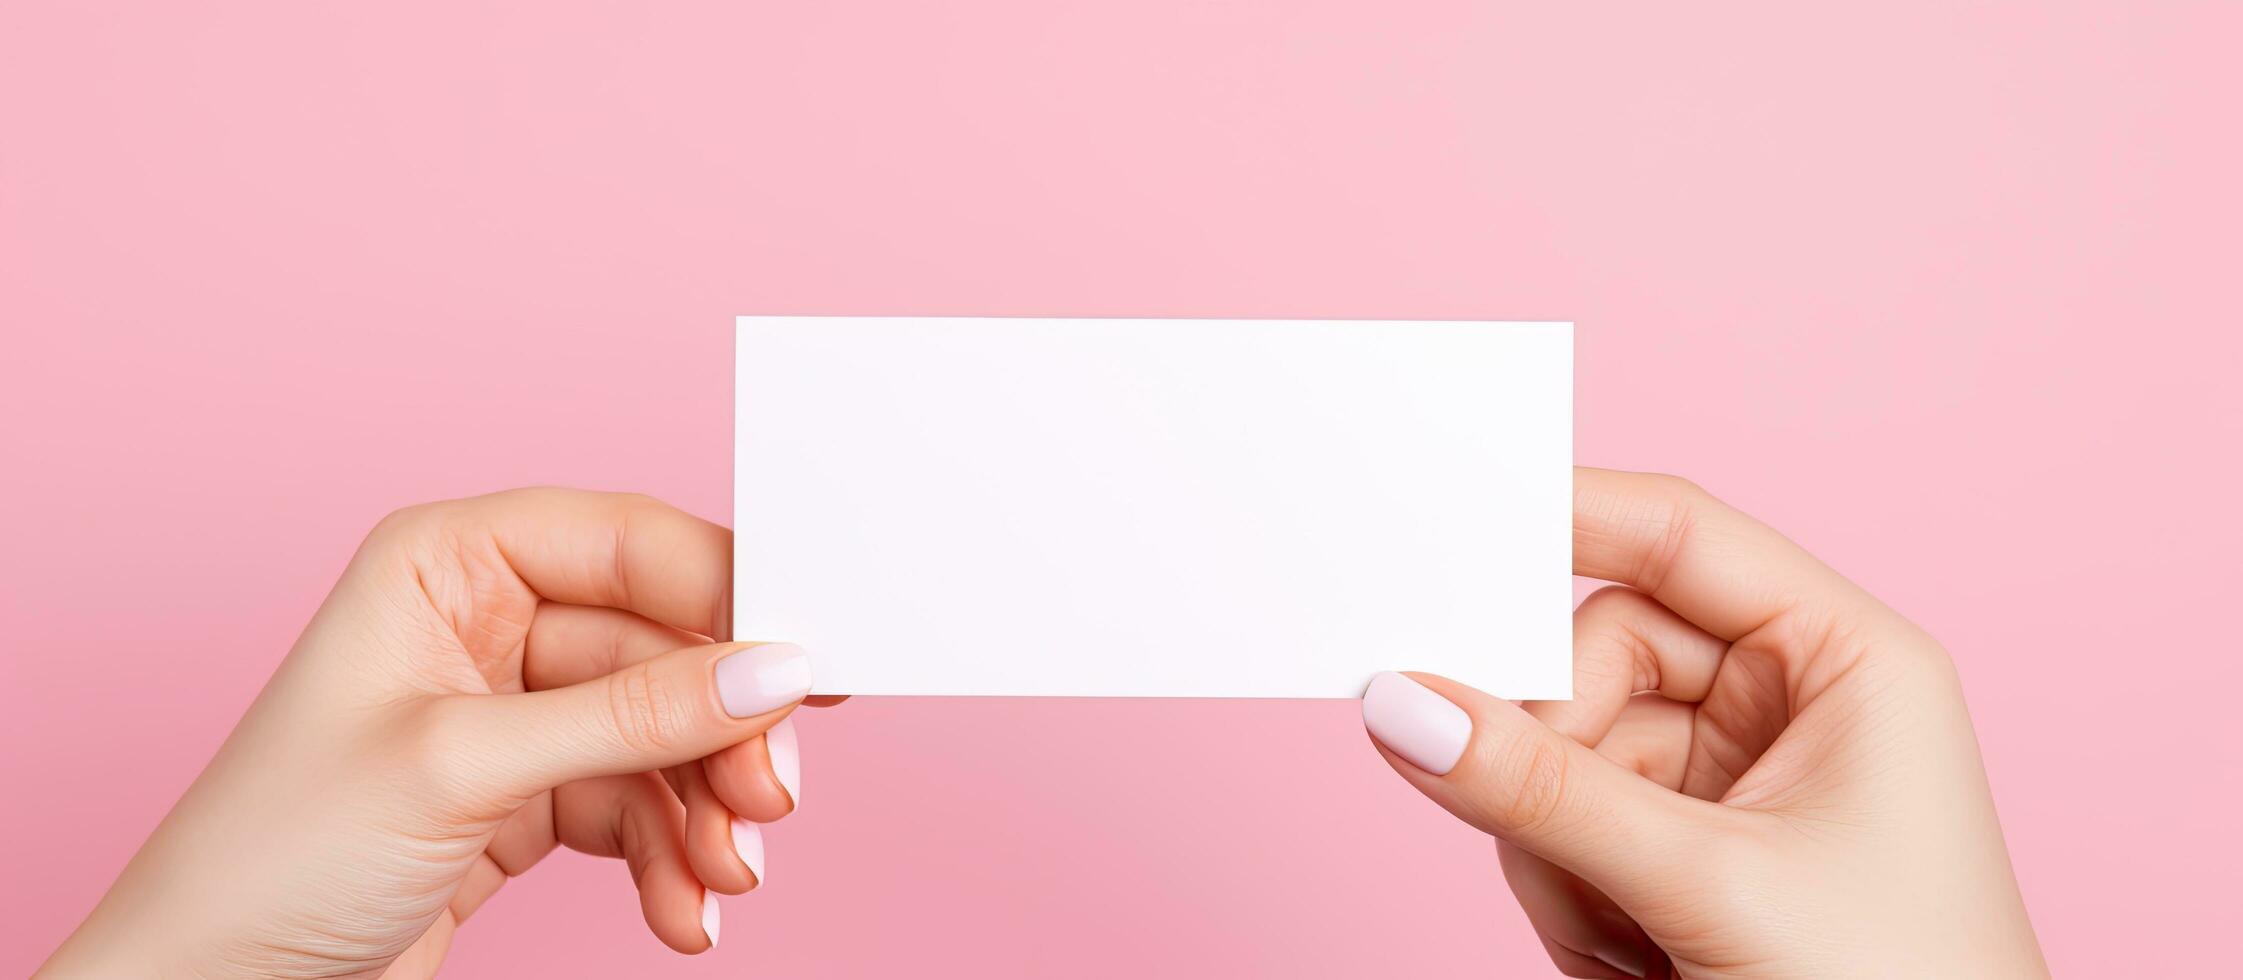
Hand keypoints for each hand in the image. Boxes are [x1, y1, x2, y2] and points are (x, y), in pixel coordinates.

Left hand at [40, 490, 826, 978]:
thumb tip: (773, 668)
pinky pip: (638, 807)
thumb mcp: (465, 768)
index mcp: (447, 564)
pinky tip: (683, 913)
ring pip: (663, 736)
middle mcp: (485, 625)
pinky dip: (672, 859)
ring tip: (724, 877)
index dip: (726, 592)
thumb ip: (630, 716)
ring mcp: (511, 716)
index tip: (808, 656)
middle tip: (770, 796)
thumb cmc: (273, 854)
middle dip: (722, 732)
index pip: (626, 543)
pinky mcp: (525, 801)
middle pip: (663, 649)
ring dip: (706, 812)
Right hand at [1361, 468, 2045, 977]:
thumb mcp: (1710, 882)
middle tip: (1538, 825)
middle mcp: (1788, 702)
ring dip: (1556, 848)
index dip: (1564, 516)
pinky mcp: (1684, 853)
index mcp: (1846, 659)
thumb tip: (1407, 707)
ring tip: (1624, 938)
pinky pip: (1563, 827)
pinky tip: (1627, 956)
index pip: (1678, 538)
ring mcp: (1730, 780)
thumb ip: (1546, 792)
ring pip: (1561, 754)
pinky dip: (1566, 894)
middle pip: (1593, 661)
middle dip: (1555, 759)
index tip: (1448, 524)